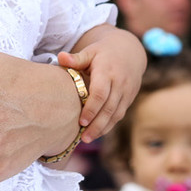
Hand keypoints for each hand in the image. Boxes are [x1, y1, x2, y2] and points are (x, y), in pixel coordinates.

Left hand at [58, 26, 143, 140]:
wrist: (130, 51)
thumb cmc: (103, 52)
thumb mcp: (90, 51)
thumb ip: (76, 58)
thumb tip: (60, 57)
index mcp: (107, 71)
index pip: (100, 93)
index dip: (91, 109)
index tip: (81, 122)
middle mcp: (119, 83)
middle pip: (109, 108)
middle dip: (96, 125)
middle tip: (83, 138)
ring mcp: (126, 92)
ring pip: (116, 114)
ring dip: (103, 128)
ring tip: (88, 139)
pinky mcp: (129, 98)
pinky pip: (120, 114)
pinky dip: (109, 125)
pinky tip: (98, 133)